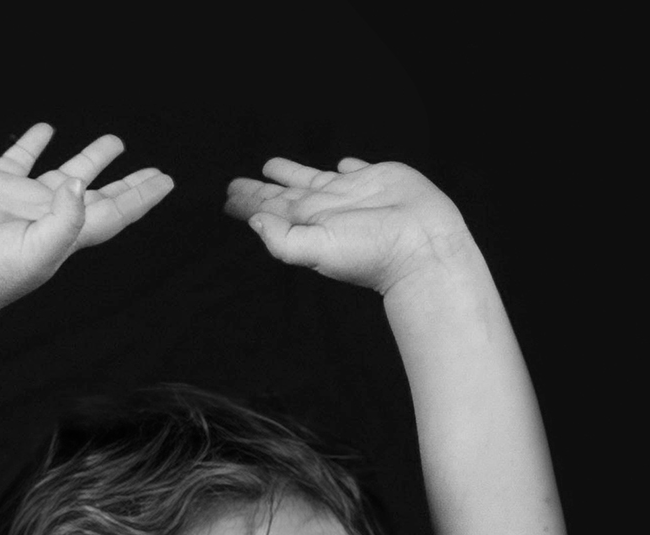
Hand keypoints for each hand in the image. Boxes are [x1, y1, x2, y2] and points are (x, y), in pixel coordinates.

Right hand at [0, 123, 174, 315]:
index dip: (142, 197)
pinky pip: (20, 157)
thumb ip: (66, 218)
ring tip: (114, 141)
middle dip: (128, 182)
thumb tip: (79, 182)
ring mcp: (24, 200)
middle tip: (153, 170)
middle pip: (101, 194)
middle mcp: (52, 215)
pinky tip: (45, 130)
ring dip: (91, 157)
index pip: (116, 212)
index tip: (166, 181)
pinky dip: (33, 142)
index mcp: (69, 233)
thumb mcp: (39, 251)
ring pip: (67, 172)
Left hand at [224, 157, 475, 294]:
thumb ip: (282, 239)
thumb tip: (255, 222)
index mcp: (307, 224)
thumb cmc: (372, 255)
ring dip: (292, 172)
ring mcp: (351, 194)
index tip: (227, 199)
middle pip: (283, 195)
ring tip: (272, 165)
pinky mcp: (378, 179)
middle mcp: (325, 208)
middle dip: (260, 190)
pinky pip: (356, 169)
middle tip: (236, 184)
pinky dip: (347, 166)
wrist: (422, 248)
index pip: (268, 211)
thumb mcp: (318, 250)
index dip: (247, 204)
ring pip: (313, 178)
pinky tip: (341, 164)